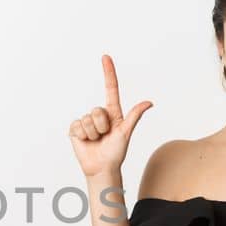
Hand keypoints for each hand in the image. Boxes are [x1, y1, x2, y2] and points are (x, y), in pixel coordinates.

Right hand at [69, 54, 153, 177]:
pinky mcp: (76, 130)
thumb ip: (134, 116)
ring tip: (96, 141)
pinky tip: (86, 142)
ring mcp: (86, 122)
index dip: (108, 72)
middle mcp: (99, 115)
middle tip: (104, 136)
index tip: (105, 57)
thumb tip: (149, 102)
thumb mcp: (126, 133)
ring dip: (93, 133)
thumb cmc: (116, 152)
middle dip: (101, 126)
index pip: (110, 88)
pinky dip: (82, 135)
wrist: (101, 168)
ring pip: (87, 119)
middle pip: (97, 110)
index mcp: (113, 113)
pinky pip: (77, 126)